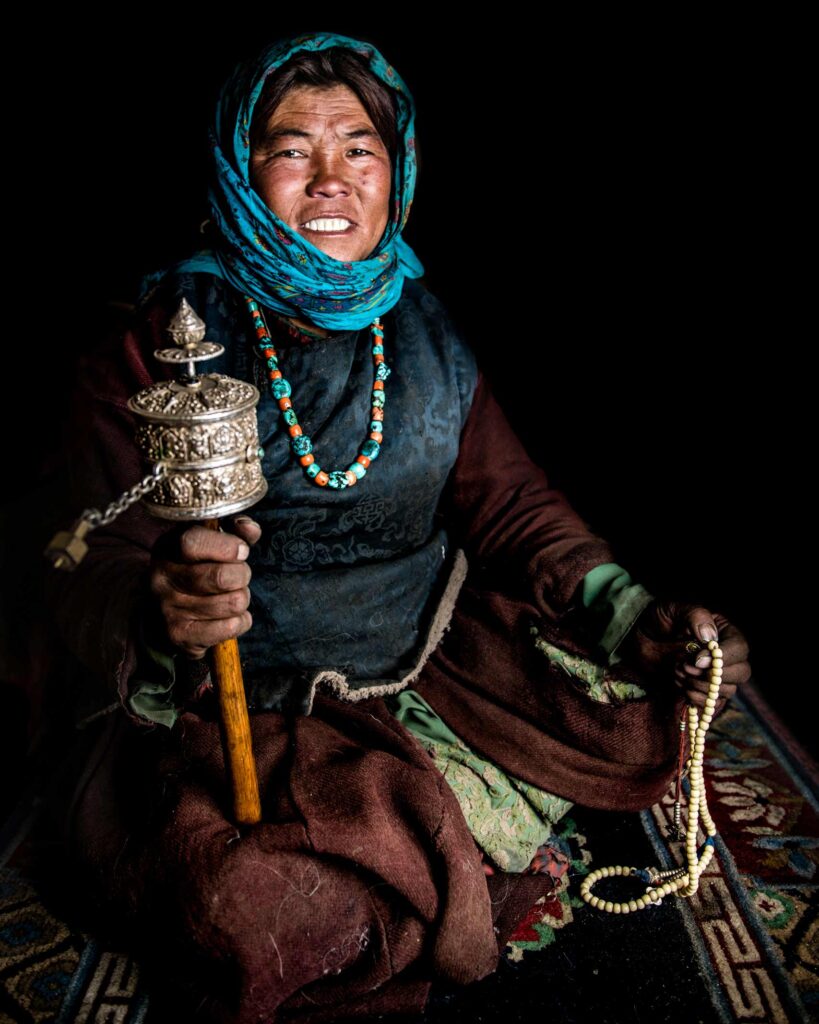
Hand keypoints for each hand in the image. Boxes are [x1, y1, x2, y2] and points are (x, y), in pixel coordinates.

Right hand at [148, 515, 261, 658]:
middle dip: (242, 575)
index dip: (226, 546)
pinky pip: (231, 627)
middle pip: (221, 577)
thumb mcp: (212, 543)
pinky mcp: (180, 635)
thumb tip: (249, 528)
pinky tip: (229, 617)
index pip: (193, 542)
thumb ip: (235, 531)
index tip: (242, 551)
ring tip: (231, 596)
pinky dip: (241, 621)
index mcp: (167, 548)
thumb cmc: (198, 570)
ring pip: (232, 603)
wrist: (164, 614)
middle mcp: (161, 578)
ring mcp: (168, 609)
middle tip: (239, 576)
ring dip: (242, 599)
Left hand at [619, 600, 750, 708]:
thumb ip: (695, 616)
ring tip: (677, 671)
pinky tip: (680, 686)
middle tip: (686, 668)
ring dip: (700, 687)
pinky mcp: (703, 690)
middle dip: (713, 676)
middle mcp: (725, 654)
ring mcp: (715, 674)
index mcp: (723, 632)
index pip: (739, 648)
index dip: (723, 658)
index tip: (697, 660)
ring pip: (727, 691)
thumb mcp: (673, 609)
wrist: (641, 638)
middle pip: (741, 672)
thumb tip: (710, 637)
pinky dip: (696, 700)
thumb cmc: (659, 620)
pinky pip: (712, 705)